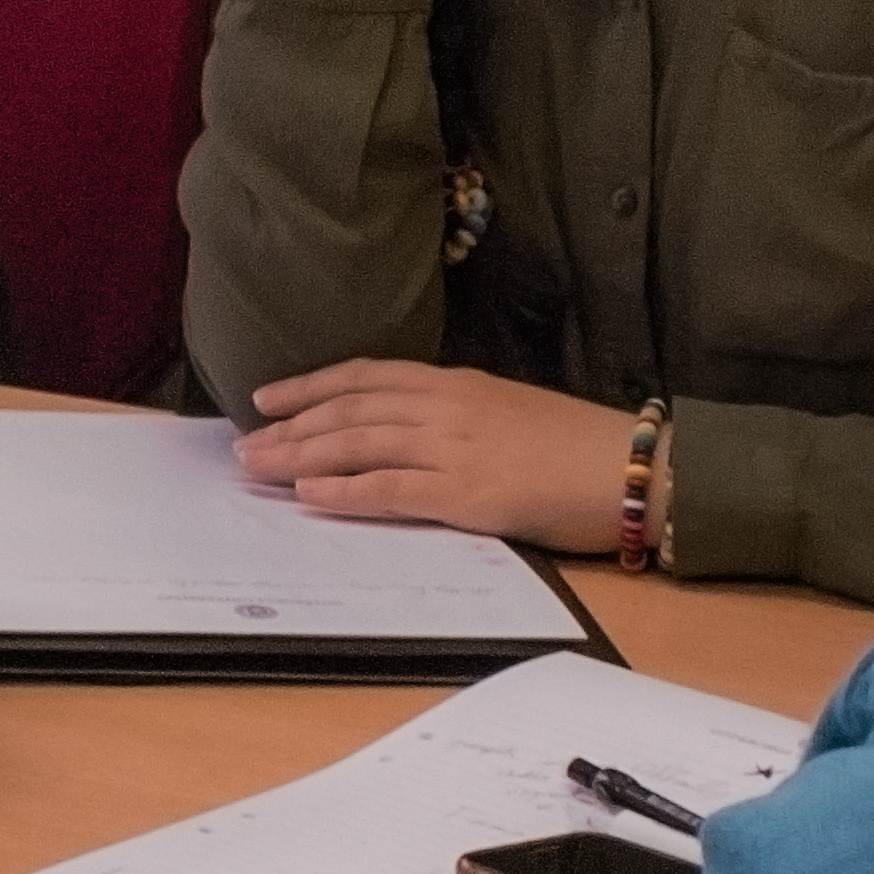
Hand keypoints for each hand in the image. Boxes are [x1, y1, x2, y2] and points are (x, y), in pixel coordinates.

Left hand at [239, 360, 637, 552]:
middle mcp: (446, 407)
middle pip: (349, 411)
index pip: (364, 376)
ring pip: (358, 445)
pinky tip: (309, 497)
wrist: (630, 467)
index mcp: (455, 382)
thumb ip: (452, 414)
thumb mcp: (505, 409)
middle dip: (290, 427)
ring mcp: (454, 448)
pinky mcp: (466, 494)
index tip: (265, 397)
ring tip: (257, 468)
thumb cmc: (574, 445)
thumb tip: (402, 431)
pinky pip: (390, 490)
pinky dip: (344, 492)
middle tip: (242, 443)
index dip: (310, 386)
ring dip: (300, 458)